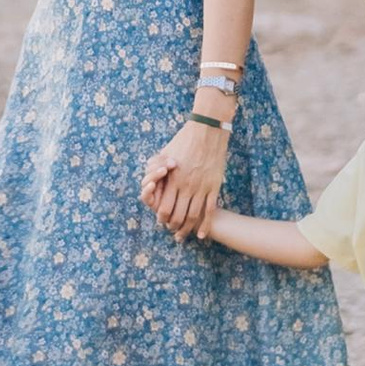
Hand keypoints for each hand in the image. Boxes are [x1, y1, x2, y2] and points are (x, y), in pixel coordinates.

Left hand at [140, 119, 228, 239]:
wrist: (207, 130)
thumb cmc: (184, 140)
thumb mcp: (166, 153)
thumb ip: (157, 168)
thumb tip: (150, 180)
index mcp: (173, 179)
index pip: (164, 208)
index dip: (162, 219)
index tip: (162, 222)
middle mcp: (186, 186)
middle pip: (178, 216)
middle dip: (174, 227)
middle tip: (173, 232)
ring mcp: (201, 187)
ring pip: (193, 216)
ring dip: (188, 229)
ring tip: (184, 235)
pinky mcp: (214, 186)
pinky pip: (209, 211)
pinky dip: (205, 225)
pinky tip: (203, 235)